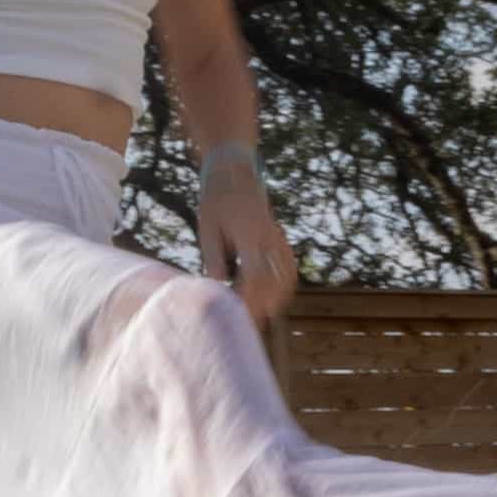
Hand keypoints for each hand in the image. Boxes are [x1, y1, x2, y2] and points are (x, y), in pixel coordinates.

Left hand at [195, 166, 299, 322]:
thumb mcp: (207, 230)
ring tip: (258, 314)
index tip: (238, 314)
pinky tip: (272, 297)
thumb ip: (213, 259)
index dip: (250, 299)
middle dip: (262, 305)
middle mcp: (269, 238)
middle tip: (246, 322)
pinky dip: (283, 286)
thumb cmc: (216, 201)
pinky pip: (289, 268)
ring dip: (274, 298)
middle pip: (275, 282)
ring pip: (286, 277)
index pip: (256, 276)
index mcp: (250, 235)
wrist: (234, 173)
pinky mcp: (280, 239)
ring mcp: (278, 238)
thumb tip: (218, 288)